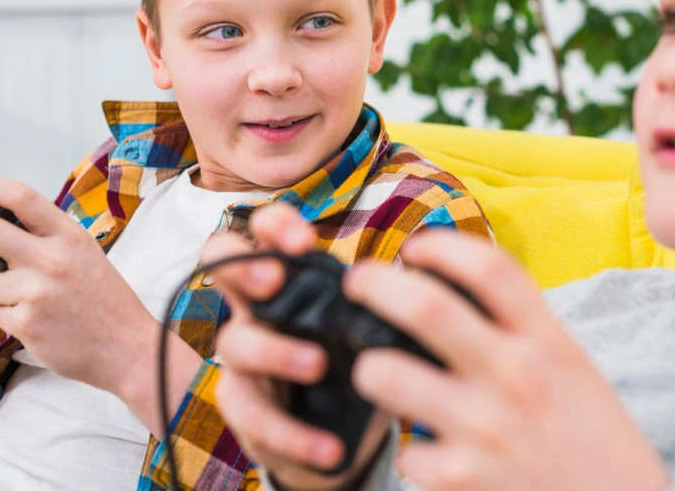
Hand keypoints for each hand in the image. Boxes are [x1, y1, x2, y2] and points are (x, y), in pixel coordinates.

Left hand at [0, 171, 201, 437]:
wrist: (129, 348)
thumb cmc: (106, 302)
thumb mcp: (85, 256)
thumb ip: (47, 239)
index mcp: (69, 236)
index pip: (22, 197)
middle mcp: (53, 258)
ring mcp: (38, 291)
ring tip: (32, 306)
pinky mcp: (26, 322)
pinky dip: (10, 320)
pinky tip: (39, 325)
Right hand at [208, 204, 392, 490]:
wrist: (339, 437)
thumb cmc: (355, 363)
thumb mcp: (372, 327)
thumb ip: (396, 303)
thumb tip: (452, 282)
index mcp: (290, 279)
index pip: (266, 232)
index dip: (274, 225)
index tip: (304, 239)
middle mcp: (258, 309)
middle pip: (222, 269)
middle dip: (243, 267)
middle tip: (274, 279)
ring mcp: (245, 360)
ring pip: (235, 343)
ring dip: (275, 350)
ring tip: (317, 364)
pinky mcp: (246, 410)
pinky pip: (254, 419)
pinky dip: (294, 435)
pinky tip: (329, 449)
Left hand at [344, 233, 670, 490]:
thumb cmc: (595, 445)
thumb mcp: (576, 373)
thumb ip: (526, 334)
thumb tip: (461, 294)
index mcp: (549, 343)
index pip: (489, 268)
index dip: (440, 245)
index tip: (416, 248)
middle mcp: (516, 376)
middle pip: (426, 306)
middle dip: (375, 285)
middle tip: (359, 283)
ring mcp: (485, 427)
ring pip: (388, 373)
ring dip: (370, 368)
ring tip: (374, 371)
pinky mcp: (461, 478)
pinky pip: (406, 453)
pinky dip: (409, 454)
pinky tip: (426, 454)